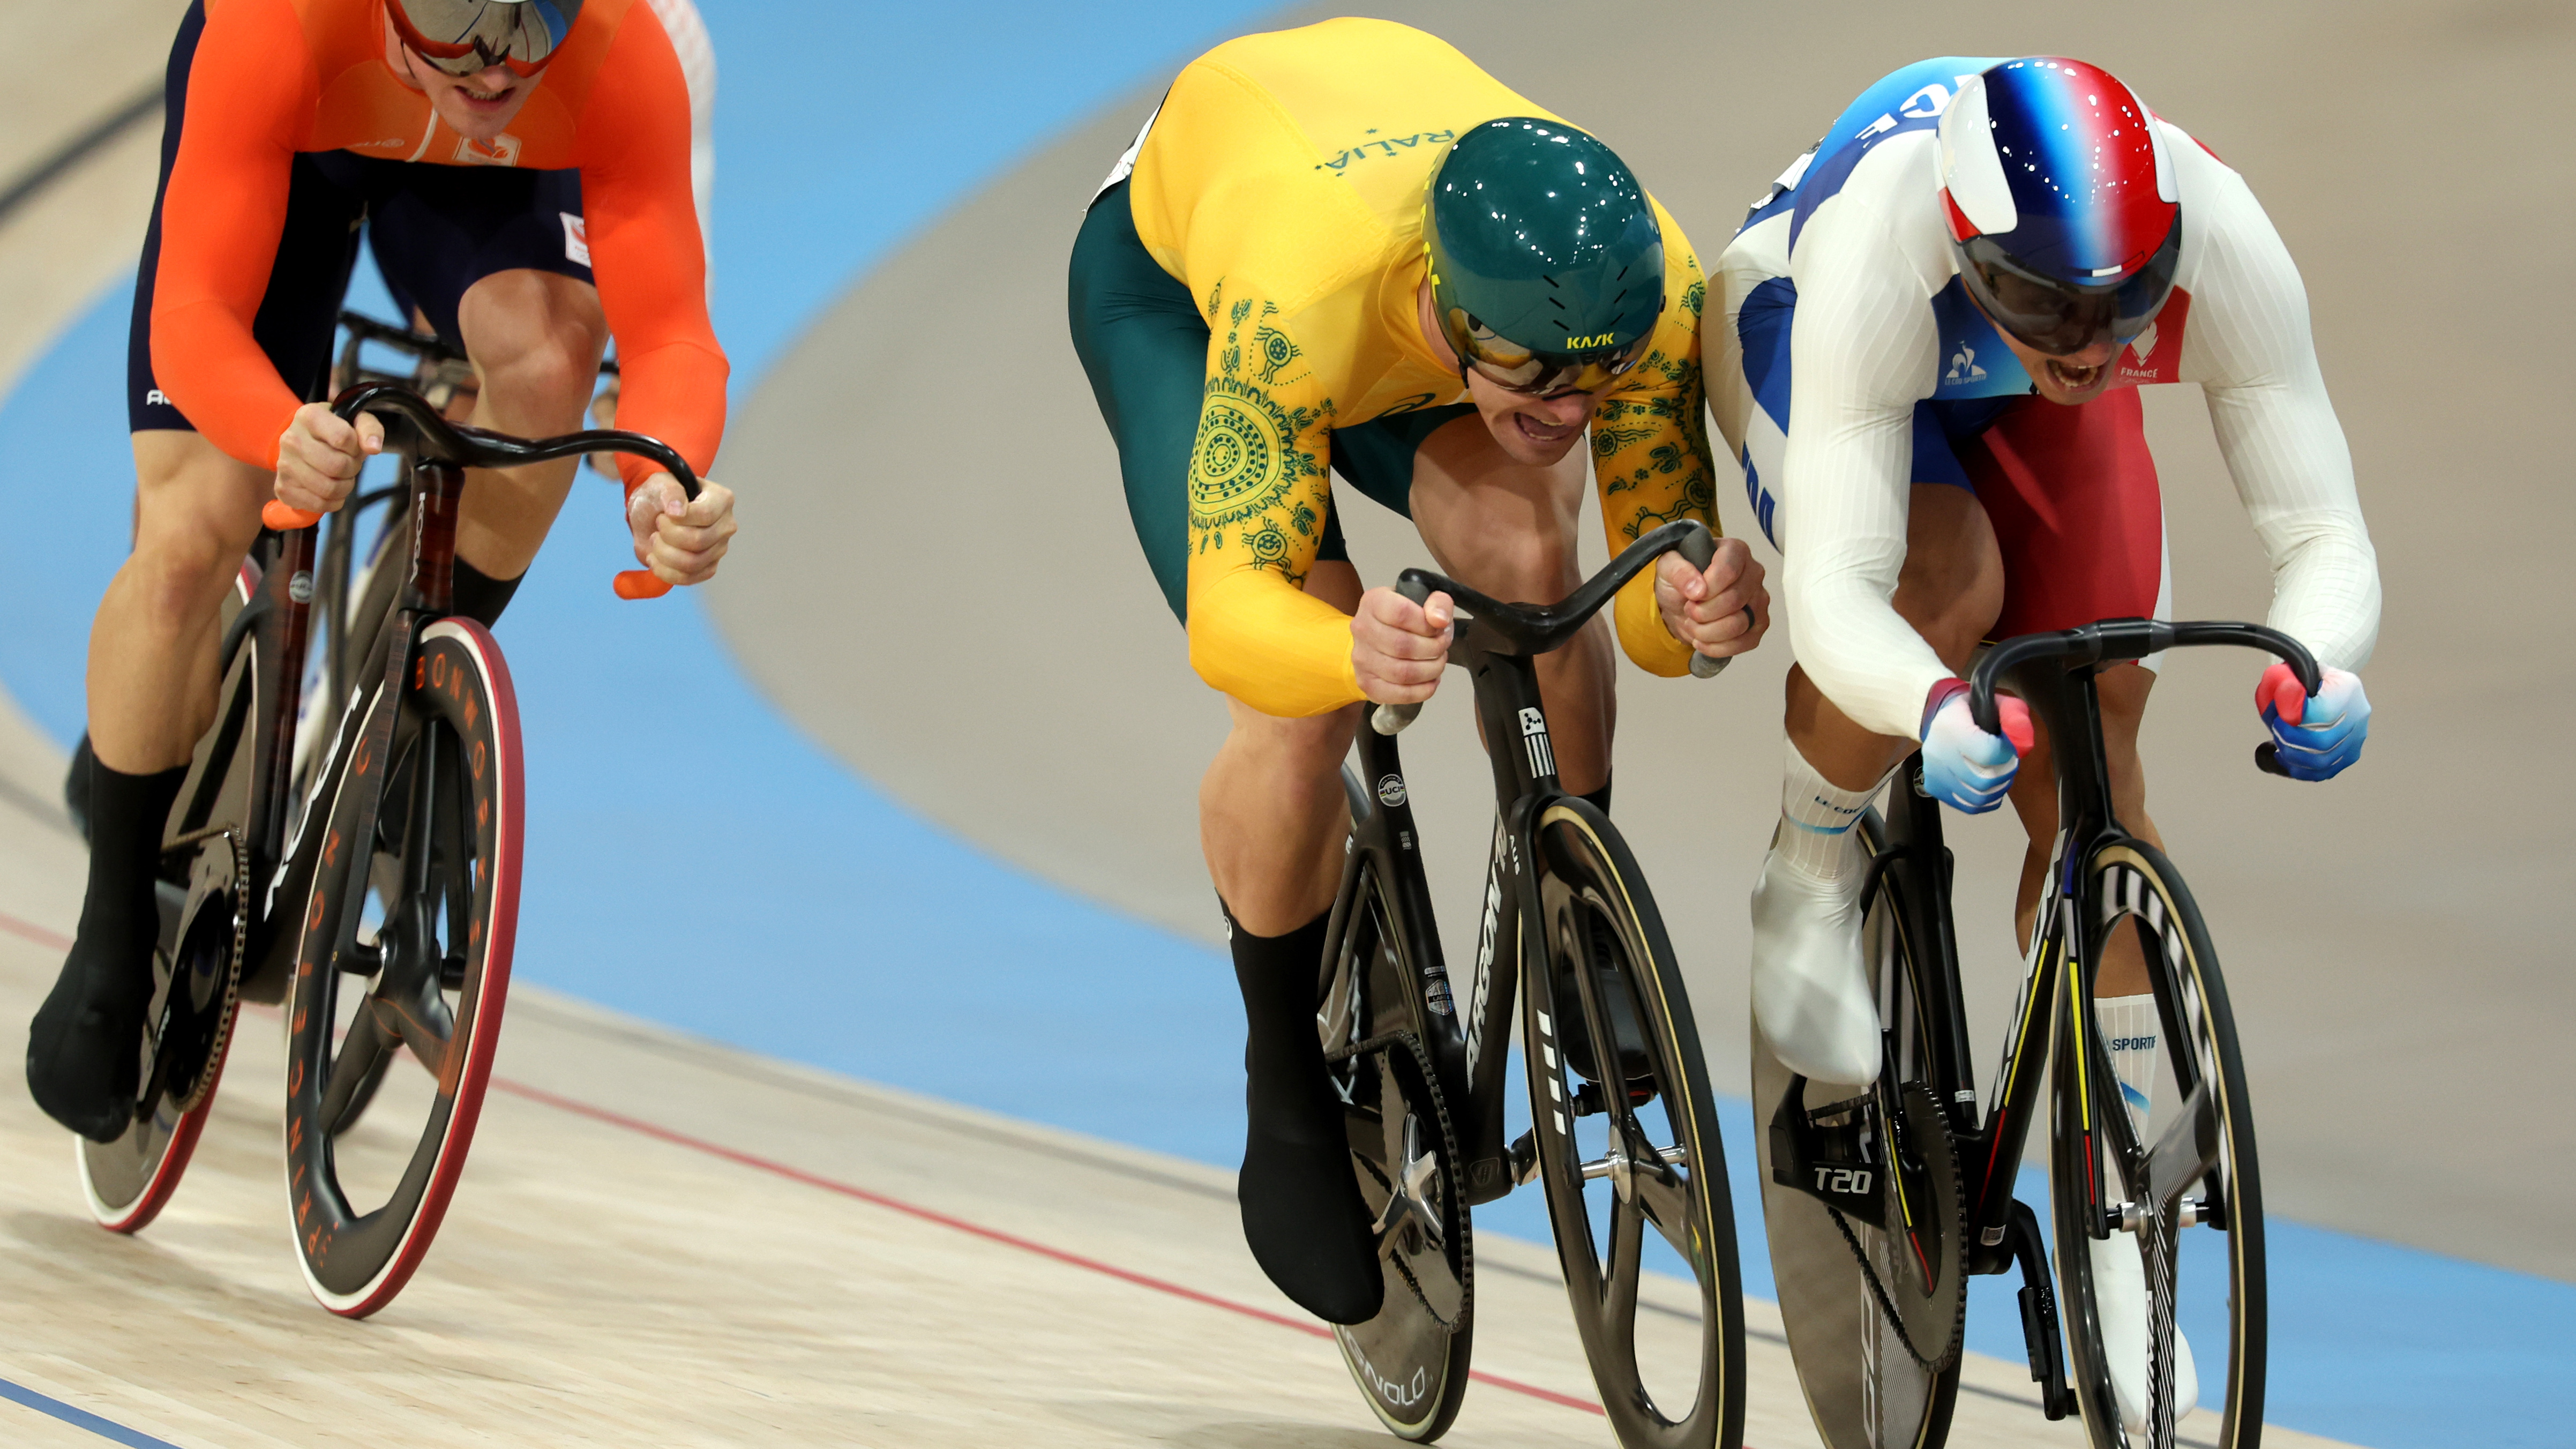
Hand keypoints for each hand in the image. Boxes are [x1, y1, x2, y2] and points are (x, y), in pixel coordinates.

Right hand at [273, 402, 383, 514]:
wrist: (308, 443)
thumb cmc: (336, 431)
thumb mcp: (356, 421)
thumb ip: (369, 429)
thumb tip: (373, 448)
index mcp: (308, 416)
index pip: (343, 438)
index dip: (356, 447)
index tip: (352, 446)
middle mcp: (291, 439)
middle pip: (337, 466)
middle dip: (352, 468)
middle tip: (349, 464)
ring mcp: (284, 464)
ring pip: (328, 488)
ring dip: (344, 487)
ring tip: (340, 476)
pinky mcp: (283, 487)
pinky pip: (318, 505)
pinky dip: (333, 502)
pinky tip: (331, 490)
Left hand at [625, 473, 735, 586]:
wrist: (652, 515)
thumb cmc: (660, 495)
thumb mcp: (660, 483)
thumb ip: (670, 491)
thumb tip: (678, 511)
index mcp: (722, 499)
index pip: (705, 515)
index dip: (678, 519)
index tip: (663, 514)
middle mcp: (726, 525)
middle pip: (698, 541)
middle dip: (667, 536)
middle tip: (657, 526)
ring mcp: (719, 549)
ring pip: (692, 562)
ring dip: (663, 554)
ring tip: (654, 541)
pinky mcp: (708, 567)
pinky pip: (688, 578)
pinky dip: (665, 571)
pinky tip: (655, 559)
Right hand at [1350, 585, 1453, 705]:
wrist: (1379, 635)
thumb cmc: (1405, 617)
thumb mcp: (1425, 598)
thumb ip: (1438, 602)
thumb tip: (1440, 620)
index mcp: (1374, 601)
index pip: (1401, 613)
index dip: (1427, 625)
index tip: (1439, 627)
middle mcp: (1362, 629)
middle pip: (1402, 646)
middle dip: (1433, 649)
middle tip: (1442, 646)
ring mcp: (1361, 658)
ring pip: (1402, 673)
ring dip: (1430, 670)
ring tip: (1438, 662)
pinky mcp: (1367, 683)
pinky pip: (1398, 694)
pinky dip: (1422, 691)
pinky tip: (1431, 680)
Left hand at [1652, 535, 1769, 660]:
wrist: (1682, 603)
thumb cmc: (1680, 579)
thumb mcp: (1667, 567)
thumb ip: (1678, 570)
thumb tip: (1697, 588)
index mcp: (1735, 551)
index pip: (1729, 569)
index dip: (1708, 588)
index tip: (1691, 595)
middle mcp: (1753, 573)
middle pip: (1734, 600)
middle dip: (1703, 612)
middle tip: (1688, 609)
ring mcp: (1759, 600)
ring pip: (1739, 624)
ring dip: (1707, 631)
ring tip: (1693, 625)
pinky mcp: (1758, 625)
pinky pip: (1744, 642)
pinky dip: (1718, 647)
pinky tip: (1702, 641)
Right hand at [1919, 679, 2034, 812]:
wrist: (1942, 719)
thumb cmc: (1974, 713)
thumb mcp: (1998, 703)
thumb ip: (2015, 717)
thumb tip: (2022, 746)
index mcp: (1953, 726)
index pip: (1987, 753)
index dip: (2007, 753)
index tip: (2009, 747)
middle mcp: (1939, 752)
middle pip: (1983, 780)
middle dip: (2004, 774)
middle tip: (2008, 763)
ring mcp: (1934, 772)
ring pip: (1976, 797)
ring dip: (1997, 789)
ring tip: (2000, 775)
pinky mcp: (1934, 787)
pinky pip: (1967, 805)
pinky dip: (1984, 801)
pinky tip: (1989, 788)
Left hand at [2256, 663, 2368, 779]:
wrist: (2337, 688)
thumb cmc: (2316, 680)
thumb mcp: (2304, 670)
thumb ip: (2289, 681)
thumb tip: (2281, 694)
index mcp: (2346, 690)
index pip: (2322, 713)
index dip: (2296, 721)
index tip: (2279, 718)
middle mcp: (2357, 717)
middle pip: (2322, 742)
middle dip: (2291, 740)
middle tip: (2276, 730)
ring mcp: (2356, 738)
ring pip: (2322, 761)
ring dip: (2293, 756)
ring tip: (2280, 745)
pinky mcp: (2351, 754)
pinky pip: (2325, 771)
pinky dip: (2301, 770)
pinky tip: (2286, 759)